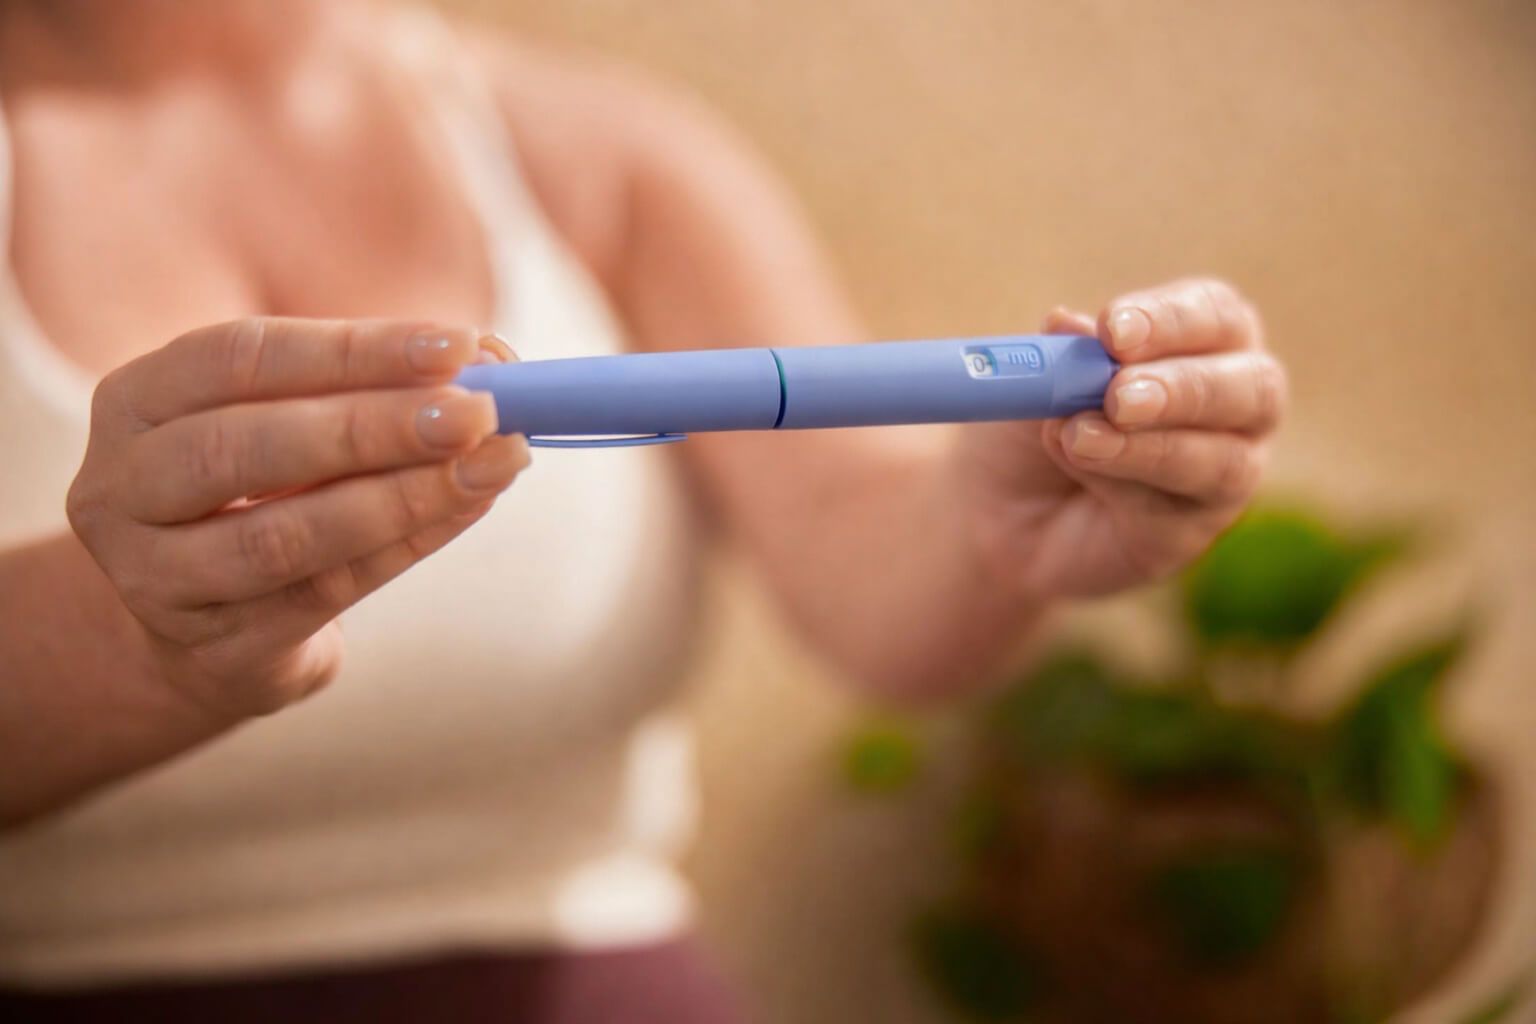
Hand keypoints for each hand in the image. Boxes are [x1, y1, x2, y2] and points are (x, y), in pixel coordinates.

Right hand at [66, 318, 526, 720]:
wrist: (205, 628)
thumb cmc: (266, 492)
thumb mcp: (295, 422)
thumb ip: (377, 388)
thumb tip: (495, 362)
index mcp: (137, 399)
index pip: (241, 356)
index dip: (354, 349)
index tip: (459, 345)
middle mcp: (125, 486)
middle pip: (245, 446)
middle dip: (375, 425)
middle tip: (477, 412)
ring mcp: (158, 578)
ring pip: (282, 536)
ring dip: (403, 496)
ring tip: (493, 464)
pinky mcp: (216, 647)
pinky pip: (324, 592)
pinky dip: (408, 545)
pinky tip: (470, 507)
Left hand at [957, 278, 1285, 599]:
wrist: (991, 513)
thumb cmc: (1029, 427)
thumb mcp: (1034, 385)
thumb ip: (1060, 358)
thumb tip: (1066, 322)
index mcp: (1203, 342)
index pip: (1216, 315)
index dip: (1171, 320)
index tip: (1113, 329)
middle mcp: (1235, 405)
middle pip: (1254, 385)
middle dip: (1181, 387)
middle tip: (1118, 393)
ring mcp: (1223, 474)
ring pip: (1224, 459)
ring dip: (1150, 445)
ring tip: (1080, 436)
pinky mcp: (1191, 533)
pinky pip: (1182, 511)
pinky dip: (1125, 484)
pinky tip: (1080, 470)